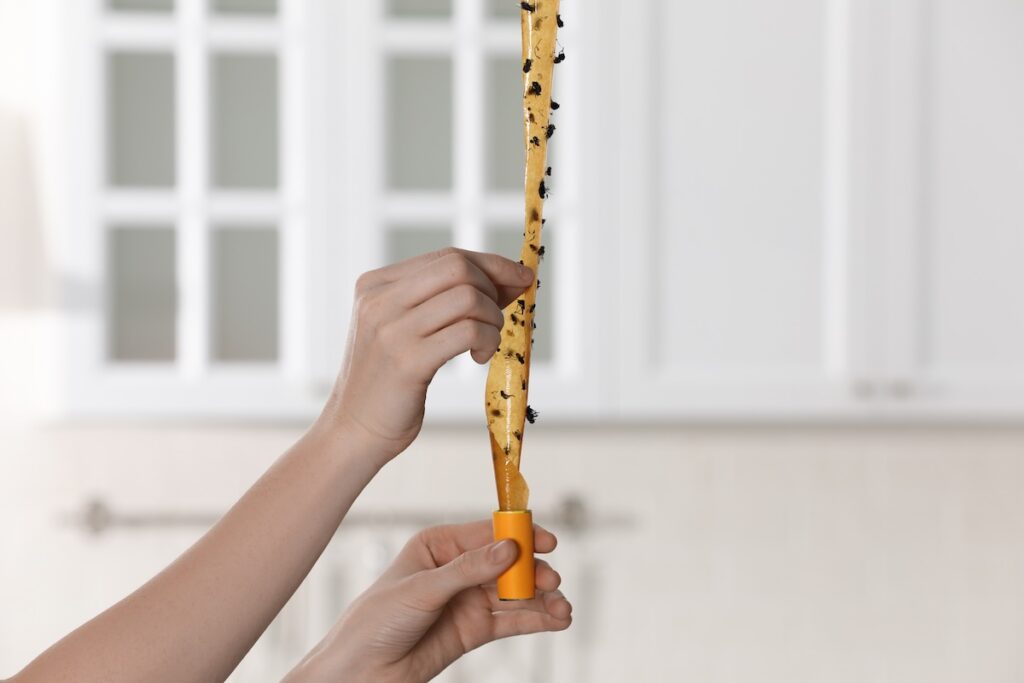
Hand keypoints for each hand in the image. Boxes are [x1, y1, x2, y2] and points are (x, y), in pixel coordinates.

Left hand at [284, 521, 571, 682]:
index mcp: (439, 546)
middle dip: (534, 573)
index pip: (488, 533)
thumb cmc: (374, 622)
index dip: (519, 535)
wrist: (359, 673)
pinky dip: (536, 620)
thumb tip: (509, 549)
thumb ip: (468, 571)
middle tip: (552, 582)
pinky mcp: (475, 629)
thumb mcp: (421, 590)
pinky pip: (512, 620)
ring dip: (542, 600)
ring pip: (515, 594)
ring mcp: (468, 600)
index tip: (546, 542)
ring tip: (563, 610)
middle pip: (508, 564)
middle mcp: (458, 569)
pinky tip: (556, 620)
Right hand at [321, 248, 534, 460]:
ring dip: (492, 319)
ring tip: (486, 343)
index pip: (446, 256)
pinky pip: (469, 332)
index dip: (491, 265)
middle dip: (494, 288)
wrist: (353, 430)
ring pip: (468, 297)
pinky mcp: (407, 361)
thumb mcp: (402, 329)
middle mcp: (379, 300)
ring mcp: (390, 329)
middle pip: (458, 268)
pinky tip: (479, 357)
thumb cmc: (389, 382)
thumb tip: (507, 279)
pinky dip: (488, 341)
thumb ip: (440, 301)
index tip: (519, 278)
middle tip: (498, 319)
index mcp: (376, 285)